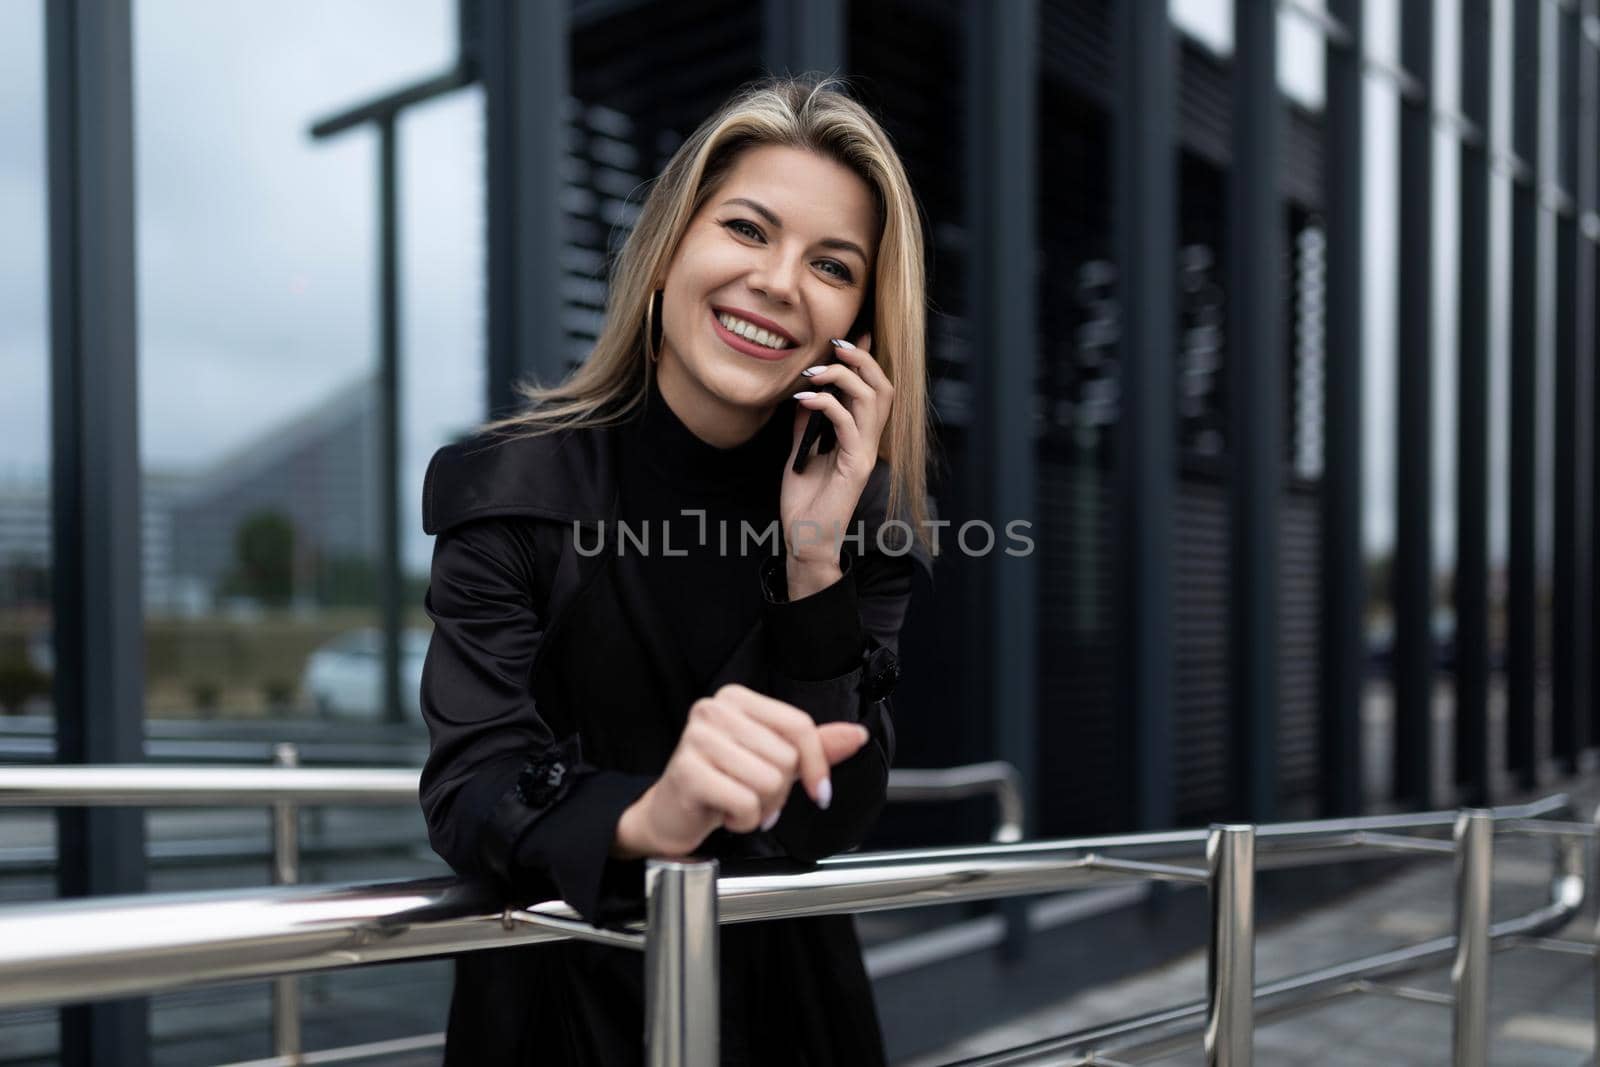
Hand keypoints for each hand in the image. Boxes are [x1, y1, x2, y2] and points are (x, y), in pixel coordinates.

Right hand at [612, 684, 870, 858]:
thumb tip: (857, 734)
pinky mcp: (687, 771)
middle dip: (779, 791)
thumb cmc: (723, 782)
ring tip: (739, 803)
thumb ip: (814, 746)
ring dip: (761, 808)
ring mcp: (696, 738)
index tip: (820, 791)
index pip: (798, 725)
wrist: (672, 814)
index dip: (816, 764)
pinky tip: (725, 813)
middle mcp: (714, 709)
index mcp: (738, 699)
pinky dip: (744, 820)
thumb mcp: (772, 760)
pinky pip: (745, 802)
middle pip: (785, 757)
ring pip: (768, 781)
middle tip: (755, 796)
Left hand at [781, 331, 893, 582]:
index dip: (866, 360)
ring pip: (872, 399)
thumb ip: (807, 424)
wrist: (804, 538)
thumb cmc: (804, 501)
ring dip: (844, 376)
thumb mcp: (800, 452)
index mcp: (859, 436)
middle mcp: (868, 441)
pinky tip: (804, 400)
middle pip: (882, 386)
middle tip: (835, 345)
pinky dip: (827, 405)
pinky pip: (848, 424)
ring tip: (816, 370)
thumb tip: (804, 394)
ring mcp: (864, 453)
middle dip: (861, 359)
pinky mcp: (855, 465)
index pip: (872, 389)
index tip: (850, 335)